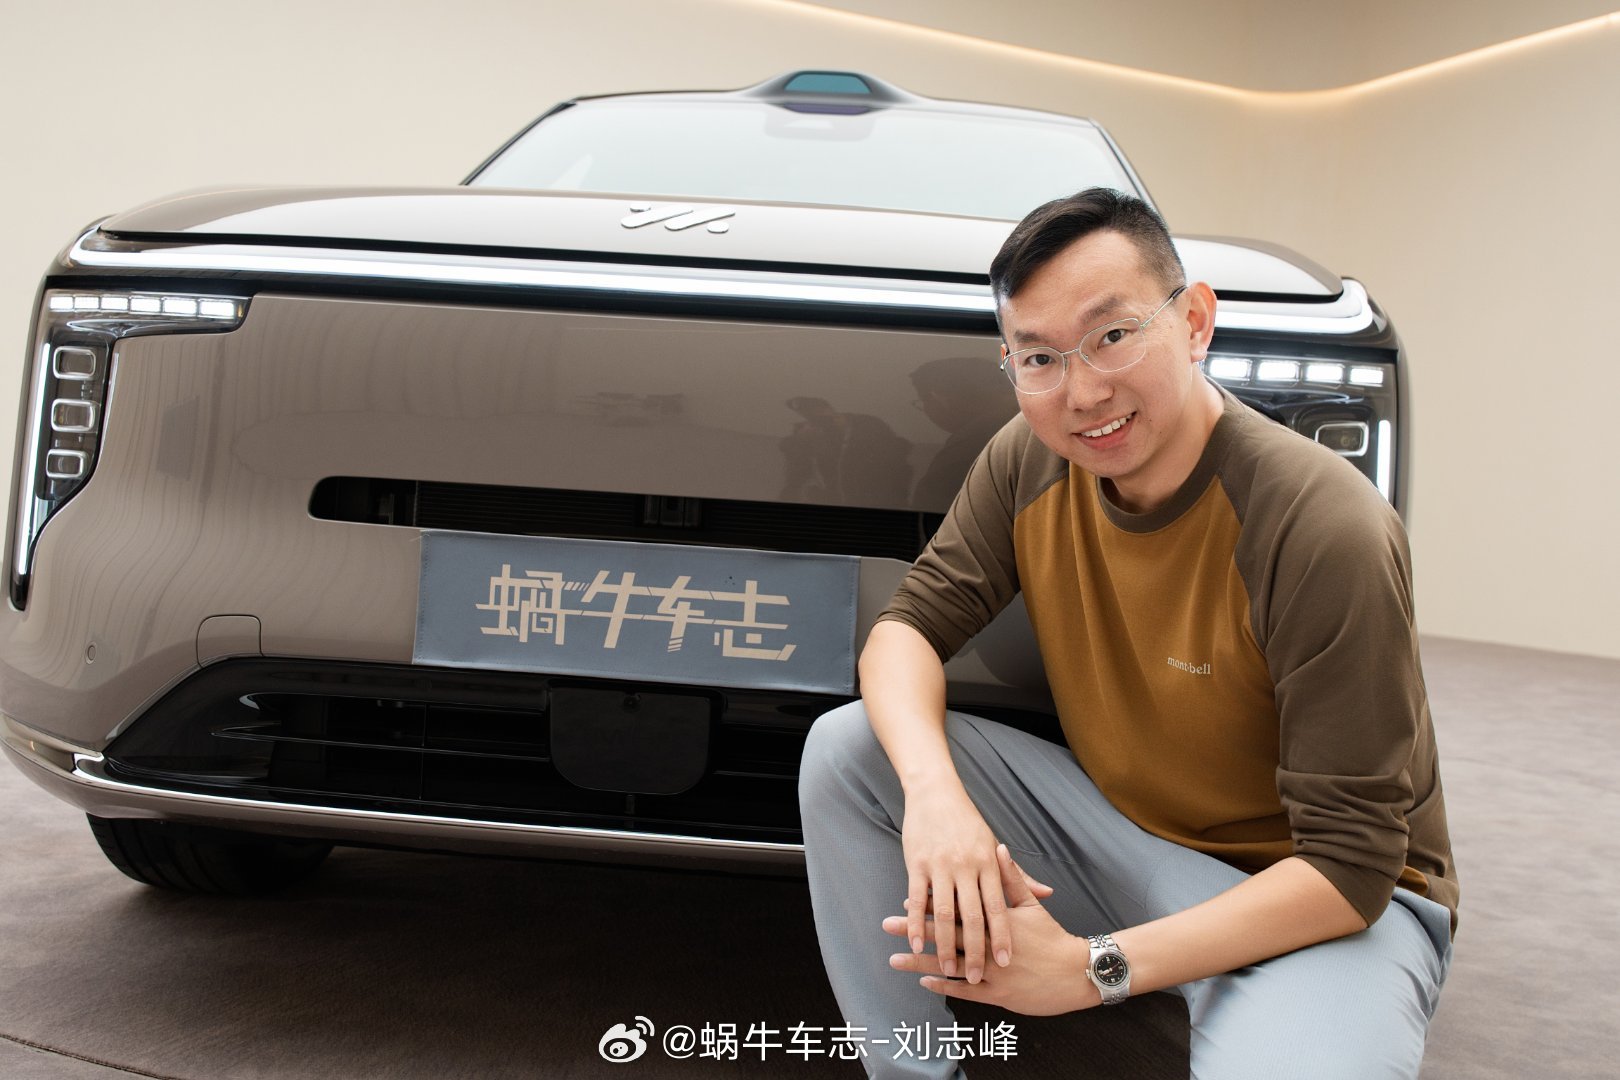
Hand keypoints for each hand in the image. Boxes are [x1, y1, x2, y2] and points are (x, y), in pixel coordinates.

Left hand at [886, 845, 1094, 1015]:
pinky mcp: (997, 994)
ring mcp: (992, 971)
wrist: (1075, 972)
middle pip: (946, 935)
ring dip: (920, 961)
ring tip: (895, 959)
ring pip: (950, 966)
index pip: (957, 908)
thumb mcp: (1030, 905)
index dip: (932, 904)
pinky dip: (943, 986)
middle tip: (887, 925)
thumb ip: (1011, 877)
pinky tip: (924, 981)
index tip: (906, 899)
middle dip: (916, 930)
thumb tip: (998, 847)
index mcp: (996, 918)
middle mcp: (990, 945)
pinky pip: (964, 992)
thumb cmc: (1052, 937)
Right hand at [897, 783, 1011, 983]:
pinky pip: (916, 900)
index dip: (1002, 936)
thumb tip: (1047, 894)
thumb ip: (1017, 876)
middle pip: (972, 916)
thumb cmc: (967, 822)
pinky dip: (915, 925)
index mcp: (988, 863)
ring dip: (945, 944)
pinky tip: (917, 945)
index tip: (1006, 962)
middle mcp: (966, 866)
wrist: (935, 793)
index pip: (998, 907)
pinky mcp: (916, 864)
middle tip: (976, 977)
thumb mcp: (994, 846)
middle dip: (975, 949)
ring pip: (942, 913)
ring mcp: (940, 866)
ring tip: (949, 968)